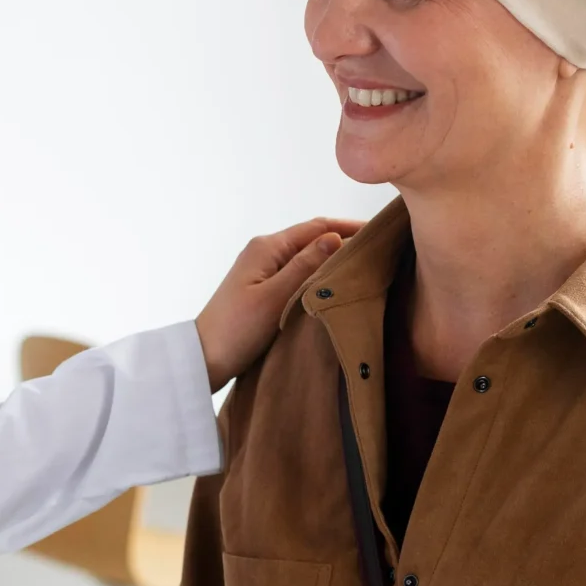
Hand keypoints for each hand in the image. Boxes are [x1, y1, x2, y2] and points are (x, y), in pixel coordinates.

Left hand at [195, 218, 364, 389]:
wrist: (205, 359)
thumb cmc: (237, 329)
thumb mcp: (275, 297)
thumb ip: (304, 266)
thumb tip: (334, 237)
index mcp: (266, 247)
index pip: (317, 227)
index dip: (349, 227)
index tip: (380, 232)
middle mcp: (264, 251)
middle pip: (312, 239)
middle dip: (344, 240)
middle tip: (379, 249)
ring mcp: (262, 269)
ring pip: (306, 256)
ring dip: (332, 258)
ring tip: (364, 266)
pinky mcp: (262, 287)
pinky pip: (297, 273)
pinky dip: (318, 274)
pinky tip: (333, 284)